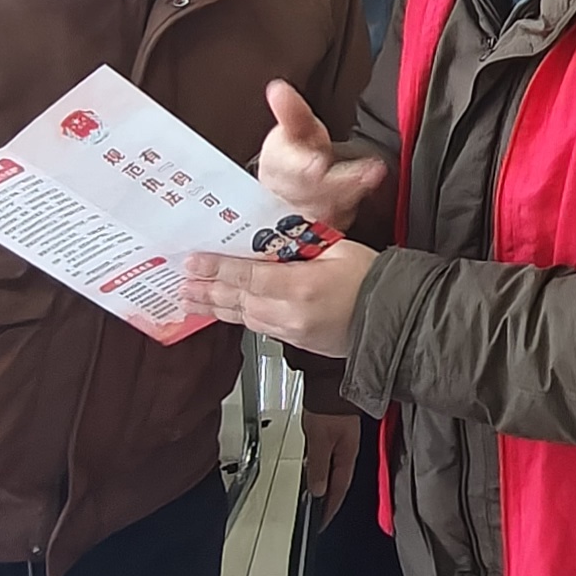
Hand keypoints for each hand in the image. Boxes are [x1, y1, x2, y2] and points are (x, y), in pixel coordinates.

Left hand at [183, 236, 374, 357]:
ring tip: (191, 299)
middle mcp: (292, 314)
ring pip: (244, 317)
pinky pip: (257, 327)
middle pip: (239, 300)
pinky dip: (236, 317)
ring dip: (215, 306)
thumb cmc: (372, 280)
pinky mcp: (294, 342)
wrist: (394, 320)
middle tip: (181, 282)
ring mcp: (292, 332)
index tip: (195, 262)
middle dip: (207, 290)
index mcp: (302, 286)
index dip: (218, 269)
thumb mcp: (337, 247)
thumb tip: (270, 233)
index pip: (249, 276)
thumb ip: (300, 241)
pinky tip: (223, 310)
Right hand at [256, 82, 389, 230]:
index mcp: (279, 168)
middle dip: (342, 181)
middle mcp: (288, 195)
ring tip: (374, 174)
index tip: (318, 163)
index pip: (290, 171)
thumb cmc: (293, 153)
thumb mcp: (294, 128)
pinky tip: (367, 192)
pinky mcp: (320, 230)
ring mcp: (304, 215)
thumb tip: (278, 89)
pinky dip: (352, 208)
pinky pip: (337, 222)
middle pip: (314, 192)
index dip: (304, 168)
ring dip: (353, 193)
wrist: (291, 187)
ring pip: (327, 210)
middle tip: (370, 169)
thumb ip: (290, 111)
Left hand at [303, 409, 363, 521]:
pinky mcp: (337, 433)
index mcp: (347, 456)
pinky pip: (331, 459)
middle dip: (329, 499)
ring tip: (315, 496)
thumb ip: (318, 467)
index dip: (330, 508)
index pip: (339, 489)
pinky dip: (323, 469)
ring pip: (335, 470)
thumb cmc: (328, 407)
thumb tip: (318, 490)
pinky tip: (315, 469)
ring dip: (326, 484)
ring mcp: (344, 442)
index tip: (322, 521)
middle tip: (318, 513)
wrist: (331, 382)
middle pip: (339, 482)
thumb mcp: (319, 441)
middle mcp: (348, 451)